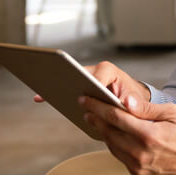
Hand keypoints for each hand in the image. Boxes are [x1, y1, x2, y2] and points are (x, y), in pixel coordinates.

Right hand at [33, 61, 149, 103]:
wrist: (130, 98)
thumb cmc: (132, 97)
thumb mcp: (134, 99)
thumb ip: (131, 102)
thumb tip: (126, 104)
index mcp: (109, 71)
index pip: (98, 76)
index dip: (91, 84)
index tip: (84, 94)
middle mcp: (96, 70)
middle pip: (78, 73)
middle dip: (67, 79)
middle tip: (53, 83)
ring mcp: (86, 77)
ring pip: (70, 79)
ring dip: (57, 85)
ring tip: (43, 92)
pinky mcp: (80, 86)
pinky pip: (66, 87)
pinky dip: (55, 92)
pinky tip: (41, 98)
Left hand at [80, 93, 175, 174]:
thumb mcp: (173, 113)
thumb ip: (146, 108)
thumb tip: (124, 100)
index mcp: (150, 135)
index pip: (116, 118)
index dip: (98, 107)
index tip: (86, 99)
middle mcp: (141, 153)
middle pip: (109, 133)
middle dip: (96, 119)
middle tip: (87, 108)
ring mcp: (139, 167)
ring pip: (112, 147)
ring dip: (104, 132)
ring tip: (98, 120)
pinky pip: (121, 158)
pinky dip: (115, 145)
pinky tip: (115, 135)